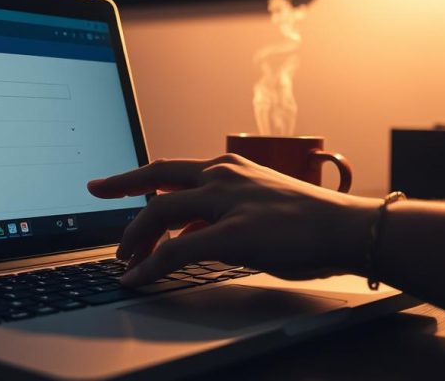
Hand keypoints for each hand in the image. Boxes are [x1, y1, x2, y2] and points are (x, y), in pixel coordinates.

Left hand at [87, 154, 377, 285]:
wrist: (348, 227)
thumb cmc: (310, 222)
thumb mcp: (257, 207)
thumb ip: (222, 213)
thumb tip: (191, 233)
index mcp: (229, 167)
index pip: (170, 168)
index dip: (134, 176)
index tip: (109, 182)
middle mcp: (223, 176)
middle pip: (156, 181)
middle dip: (120, 192)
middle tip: (96, 200)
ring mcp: (227, 202)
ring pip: (160, 213)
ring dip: (135, 239)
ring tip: (123, 261)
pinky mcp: (234, 233)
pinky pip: (177, 250)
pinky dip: (152, 265)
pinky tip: (139, 277)